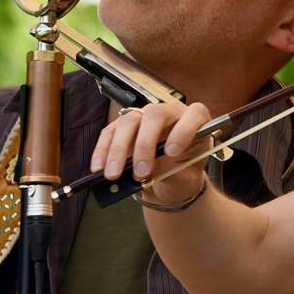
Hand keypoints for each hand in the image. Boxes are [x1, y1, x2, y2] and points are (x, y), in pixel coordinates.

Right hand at [88, 100, 213, 206]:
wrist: (169, 180)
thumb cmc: (182, 174)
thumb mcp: (186, 178)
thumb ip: (175, 175)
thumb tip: (155, 175)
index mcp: (194, 121)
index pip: (194, 114)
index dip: (184, 130)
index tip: (172, 152)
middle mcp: (169, 113)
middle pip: (154, 115)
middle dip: (144, 144)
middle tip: (141, 172)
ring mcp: (144, 117)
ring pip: (128, 122)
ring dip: (119, 150)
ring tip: (114, 175)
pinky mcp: (122, 127)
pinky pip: (109, 133)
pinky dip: (102, 152)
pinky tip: (99, 168)